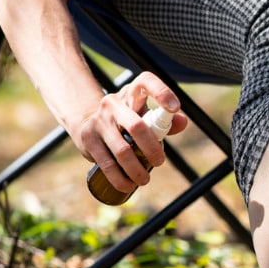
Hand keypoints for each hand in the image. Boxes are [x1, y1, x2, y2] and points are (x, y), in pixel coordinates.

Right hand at [72, 71, 188, 192]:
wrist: (85, 120)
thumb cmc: (125, 118)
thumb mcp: (142, 114)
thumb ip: (163, 121)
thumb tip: (183, 122)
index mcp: (132, 93)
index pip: (146, 82)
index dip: (162, 92)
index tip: (175, 108)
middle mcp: (113, 104)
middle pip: (137, 126)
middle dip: (152, 149)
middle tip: (159, 162)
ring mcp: (99, 121)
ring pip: (122, 150)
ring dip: (137, 170)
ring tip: (144, 180)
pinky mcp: (88, 138)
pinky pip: (107, 163)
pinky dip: (120, 179)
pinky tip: (128, 186)